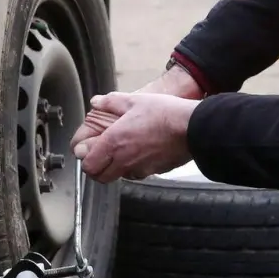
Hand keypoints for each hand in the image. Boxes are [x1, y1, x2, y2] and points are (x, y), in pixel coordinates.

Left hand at [72, 92, 196, 182]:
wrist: (193, 128)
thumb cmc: (165, 113)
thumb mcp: (135, 100)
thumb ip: (111, 102)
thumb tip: (96, 102)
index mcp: (114, 141)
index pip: (88, 165)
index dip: (86, 160)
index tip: (88, 151)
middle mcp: (124, 159)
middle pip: (100, 177)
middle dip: (97, 169)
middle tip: (101, 156)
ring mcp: (139, 168)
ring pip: (118, 177)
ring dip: (115, 169)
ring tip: (122, 153)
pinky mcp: (154, 172)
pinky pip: (136, 174)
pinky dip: (133, 168)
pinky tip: (140, 153)